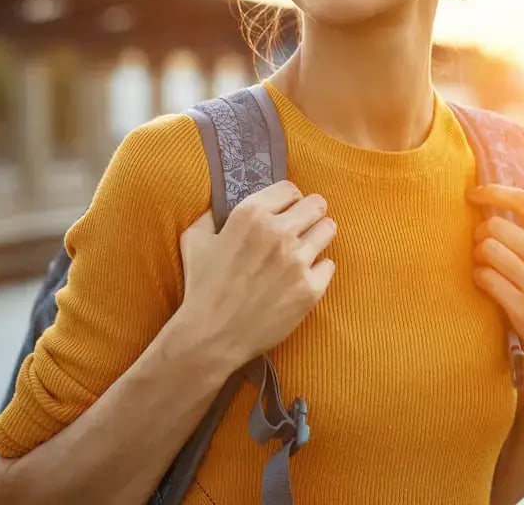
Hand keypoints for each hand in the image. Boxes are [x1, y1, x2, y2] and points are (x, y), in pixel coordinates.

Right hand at [177, 181, 336, 368]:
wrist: (212, 335)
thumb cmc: (201, 286)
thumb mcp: (194, 240)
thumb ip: (211, 215)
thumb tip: (223, 204)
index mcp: (250, 214)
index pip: (289, 188)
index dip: (289, 198)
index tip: (288, 209)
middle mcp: (278, 232)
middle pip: (316, 205)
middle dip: (310, 213)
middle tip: (303, 226)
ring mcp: (297, 261)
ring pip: (328, 230)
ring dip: (318, 236)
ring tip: (306, 248)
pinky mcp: (310, 288)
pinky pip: (329, 265)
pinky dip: (318, 270)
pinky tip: (302, 277)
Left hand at [467, 185, 523, 403]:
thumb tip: (501, 204)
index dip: (494, 192)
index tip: (474, 194)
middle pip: (497, 226)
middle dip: (481, 233)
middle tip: (482, 244)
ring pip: (487, 250)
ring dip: (477, 255)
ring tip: (484, 264)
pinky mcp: (523, 310)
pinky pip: (484, 277)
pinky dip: (478, 276)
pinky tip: (485, 281)